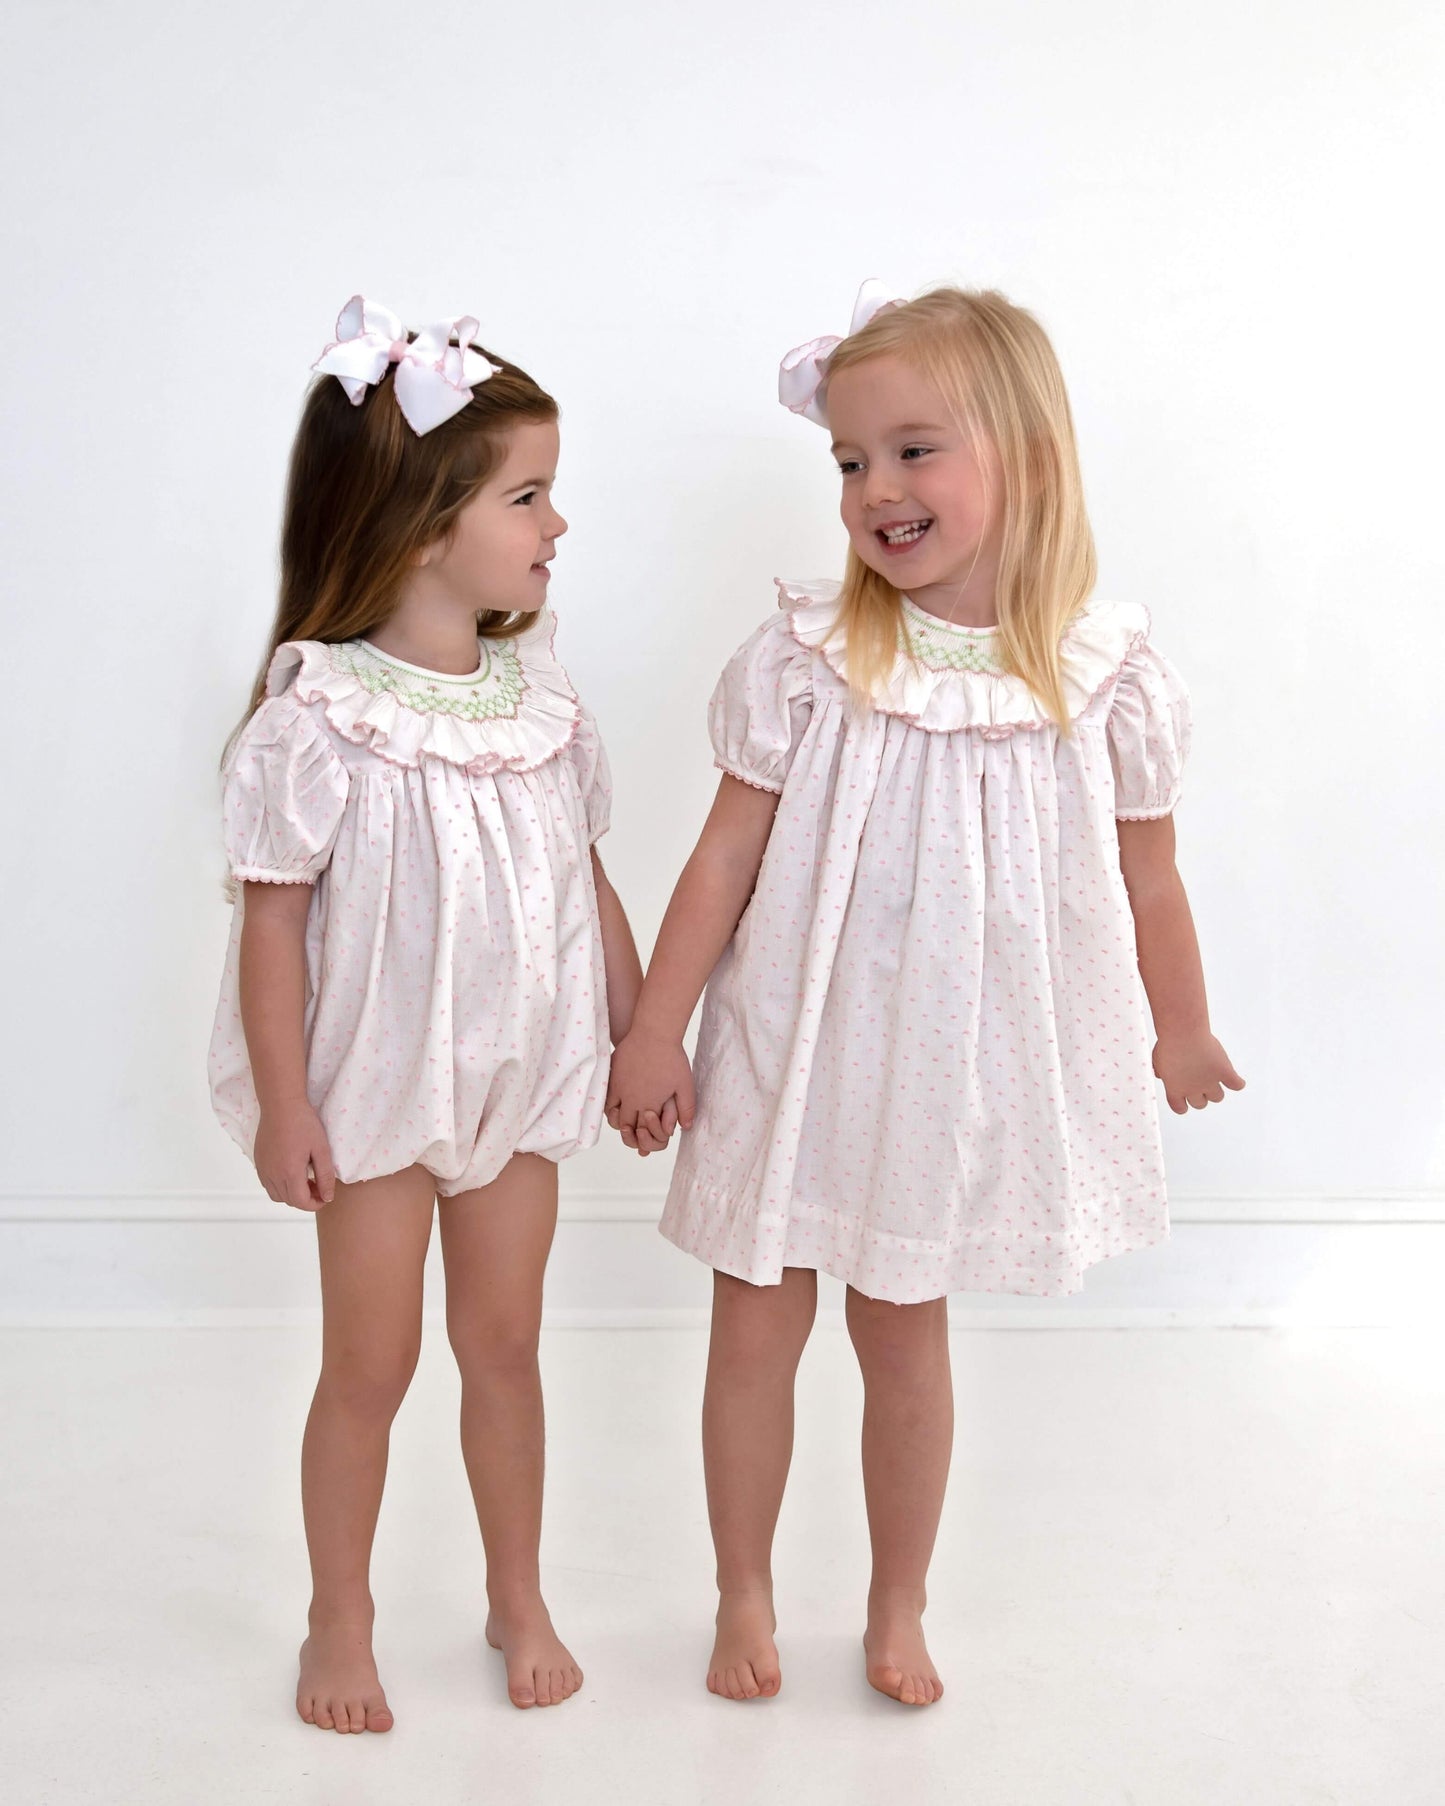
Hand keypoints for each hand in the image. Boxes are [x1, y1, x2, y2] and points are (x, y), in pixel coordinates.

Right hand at [254, 1101, 336, 1208]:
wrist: (281, 1104)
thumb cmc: (303, 1123)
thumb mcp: (321, 1149)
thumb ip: (325, 1176)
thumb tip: (328, 1197)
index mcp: (289, 1172)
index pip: (301, 1202)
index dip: (315, 1204)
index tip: (326, 1196)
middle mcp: (272, 1174)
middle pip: (289, 1201)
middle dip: (306, 1199)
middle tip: (319, 1186)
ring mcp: (263, 1169)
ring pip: (277, 1195)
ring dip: (292, 1194)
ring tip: (306, 1180)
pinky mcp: (258, 1162)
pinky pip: (268, 1184)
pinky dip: (281, 1186)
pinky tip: (292, 1172)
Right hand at [605, 1028, 695, 1156]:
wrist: (654, 1033)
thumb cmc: (672, 1058)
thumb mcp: (685, 1085)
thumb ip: (687, 1108)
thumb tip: (686, 1127)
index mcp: (649, 1104)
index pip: (641, 1131)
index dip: (643, 1136)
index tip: (645, 1133)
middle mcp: (631, 1099)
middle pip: (624, 1125)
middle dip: (629, 1131)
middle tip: (634, 1129)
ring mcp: (618, 1087)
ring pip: (611, 1113)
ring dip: (618, 1118)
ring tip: (625, 1116)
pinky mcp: (611, 1075)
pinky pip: (605, 1097)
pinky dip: (609, 1104)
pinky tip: (616, 1102)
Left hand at [1153, 1034, 1245, 1115]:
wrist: (1183, 1032)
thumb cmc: (1169, 1042)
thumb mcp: (1157, 1059)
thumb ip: (1161, 1071)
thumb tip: (1160, 1075)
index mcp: (1175, 1090)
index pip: (1180, 1108)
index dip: (1183, 1104)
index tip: (1184, 1097)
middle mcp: (1193, 1090)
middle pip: (1200, 1104)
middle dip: (1199, 1094)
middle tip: (1198, 1080)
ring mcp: (1210, 1082)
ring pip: (1218, 1097)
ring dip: (1216, 1089)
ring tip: (1212, 1076)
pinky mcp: (1225, 1072)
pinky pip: (1237, 1085)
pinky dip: (1237, 1083)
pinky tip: (1232, 1077)